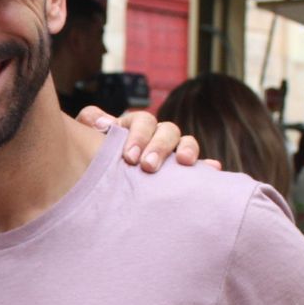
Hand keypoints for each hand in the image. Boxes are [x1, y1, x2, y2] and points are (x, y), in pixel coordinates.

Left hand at [72, 107, 220, 171]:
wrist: (104, 183)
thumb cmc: (97, 157)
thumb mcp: (90, 137)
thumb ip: (91, 121)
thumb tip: (100, 122)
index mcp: (136, 126)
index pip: (143, 121)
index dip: (138, 136)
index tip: (129, 158)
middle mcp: (157, 135)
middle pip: (167, 130)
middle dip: (159, 147)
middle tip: (147, 166)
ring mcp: (173, 152)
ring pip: (187, 142)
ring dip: (188, 149)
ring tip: (185, 162)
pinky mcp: (184, 172)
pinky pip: (201, 167)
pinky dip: (207, 167)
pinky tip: (213, 169)